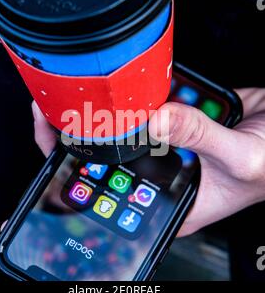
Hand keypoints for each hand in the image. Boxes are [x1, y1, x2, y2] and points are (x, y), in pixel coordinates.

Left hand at [32, 89, 264, 237]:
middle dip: (82, 141)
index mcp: (172, 201)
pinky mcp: (172, 123)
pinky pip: (145, 109)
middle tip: (54, 118)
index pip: (117, 198)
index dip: (83, 181)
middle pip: (113, 161)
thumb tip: (154, 120)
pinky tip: (117, 91)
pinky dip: (133, 98)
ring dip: (105, 116)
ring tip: (72, 101)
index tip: (56, 158)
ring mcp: (166, 147)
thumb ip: (197, 137)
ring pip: (125, 131)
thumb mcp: (238, 157)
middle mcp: (162, 177)